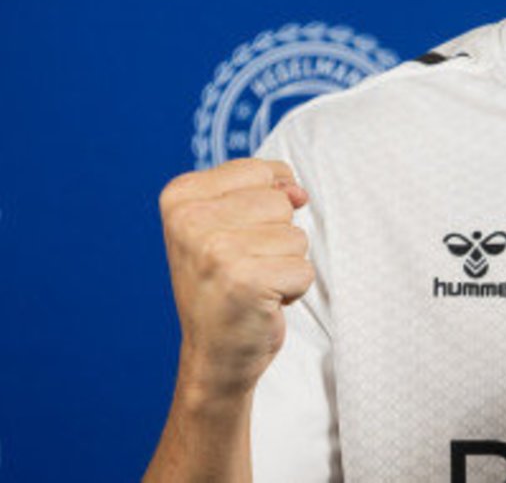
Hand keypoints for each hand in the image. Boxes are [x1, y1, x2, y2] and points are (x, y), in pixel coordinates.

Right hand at [158, 158, 313, 399]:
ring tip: (253, 283)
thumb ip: (264, 191)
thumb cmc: (224, 284)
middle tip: (244, 266)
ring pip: (296, 235)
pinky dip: (294, 289)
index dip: (264, 205)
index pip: (260, 171)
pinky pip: (305, 269)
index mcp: (180, 196)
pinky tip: (263, 302)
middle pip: (280, 202)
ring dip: (284, 263)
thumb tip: (298, 192)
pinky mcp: (245, 282)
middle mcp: (190, 220)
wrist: (213, 354)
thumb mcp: (229, 223)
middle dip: (275, 236)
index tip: (234, 238)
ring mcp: (215, 252)